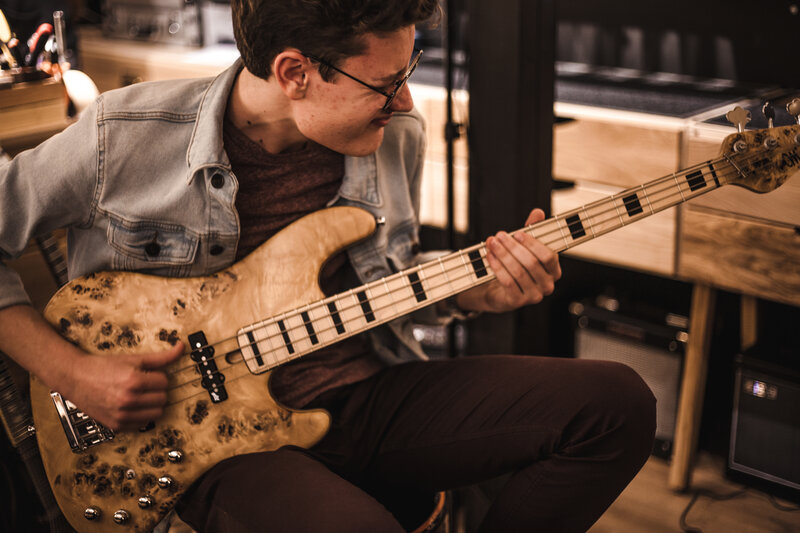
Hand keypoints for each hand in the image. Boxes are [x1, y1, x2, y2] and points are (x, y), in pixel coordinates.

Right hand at [63, 343, 184, 430]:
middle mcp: (128, 400)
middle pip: (163, 399)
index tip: (148, 375)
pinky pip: (143, 424)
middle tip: (144, 385)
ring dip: (152, 404)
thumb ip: (161, 357)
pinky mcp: (116, 426)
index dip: (158, 377)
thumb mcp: (134, 359)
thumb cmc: (103, 367)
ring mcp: (122, 415)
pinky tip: (132, 405)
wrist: (75, 378)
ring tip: (140, 395)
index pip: (165, 382)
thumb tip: (181, 347)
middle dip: (157, 390)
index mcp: (133, 382)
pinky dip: (141, 415)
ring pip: (156, 414)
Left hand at [458, 208, 560, 313]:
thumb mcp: (525, 247)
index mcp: (554, 271)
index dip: (532, 244)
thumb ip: (533, 230)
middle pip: (531, 263)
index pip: (549, 256)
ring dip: (502, 255)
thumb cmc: (518, 266)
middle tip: (499, 235)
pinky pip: (507, 282)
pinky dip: (497, 267)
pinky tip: (489, 256)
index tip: (517, 233)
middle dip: (512, 247)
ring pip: (518, 272)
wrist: (502, 291)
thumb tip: (538, 212)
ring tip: (491, 243)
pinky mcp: (518, 302)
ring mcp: (533, 296)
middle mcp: (547, 285)